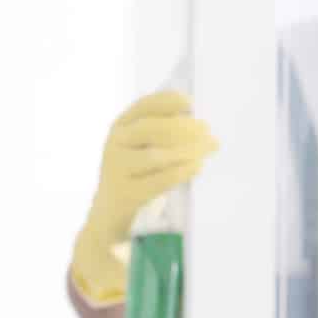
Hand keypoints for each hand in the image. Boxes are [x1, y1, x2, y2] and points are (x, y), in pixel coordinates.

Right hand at [69, 91, 218, 305]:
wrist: (109, 215)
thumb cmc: (136, 175)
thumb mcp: (140, 148)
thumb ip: (162, 133)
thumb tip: (200, 124)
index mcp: (120, 126)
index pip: (143, 106)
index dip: (167, 101)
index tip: (190, 104)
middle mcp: (114, 144)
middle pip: (150, 129)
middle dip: (183, 127)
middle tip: (208, 131)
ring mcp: (116, 170)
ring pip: (156, 155)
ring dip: (187, 150)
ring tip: (208, 149)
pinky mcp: (126, 194)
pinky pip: (159, 181)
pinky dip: (181, 171)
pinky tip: (198, 167)